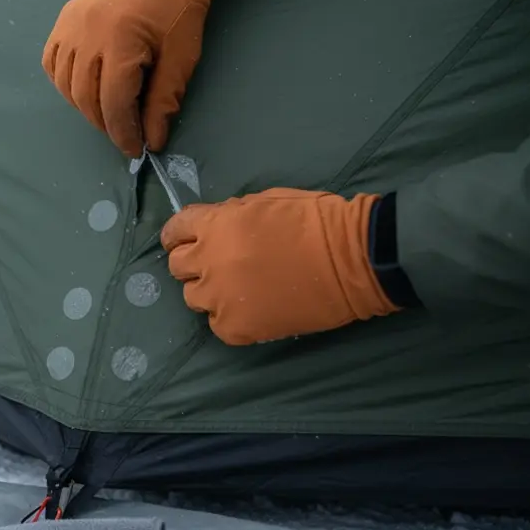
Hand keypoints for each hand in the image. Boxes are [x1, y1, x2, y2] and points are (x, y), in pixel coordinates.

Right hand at [41, 0, 226, 156]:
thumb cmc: (177, 9)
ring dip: (85, 108)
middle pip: (86, 98)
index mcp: (120, 41)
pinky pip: (52, 65)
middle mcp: (86, 35)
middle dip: (106, 124)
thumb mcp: (182, 56)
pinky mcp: (62, 23)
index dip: (123, 132)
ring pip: (65, 86)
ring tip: (108, 112)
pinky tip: (84, 90)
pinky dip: (65, 84)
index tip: (136, 149)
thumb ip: (164, 100)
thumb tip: (153, 139)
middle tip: (126, 133)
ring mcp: (69, 28)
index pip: (113, 102)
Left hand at [159, 188, 400, 345]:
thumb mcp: (265, 202)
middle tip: (216, 264)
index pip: (176, 231)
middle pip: (178, 266)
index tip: (184, 241)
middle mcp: (210, 262)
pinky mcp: (237, 328)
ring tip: (236, 289)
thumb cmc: (316, 221)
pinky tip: (252, 309)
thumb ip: (231, 215)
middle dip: (193, 263)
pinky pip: (217, 325)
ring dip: (209, 291)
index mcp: (216, 226)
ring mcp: (221, 299)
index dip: (178, 235)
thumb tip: (215, 225)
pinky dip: (230, 318)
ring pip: (193, 298)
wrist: (354, 259)